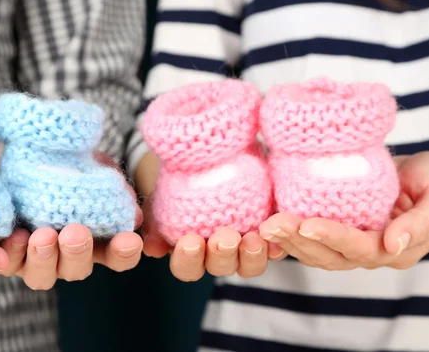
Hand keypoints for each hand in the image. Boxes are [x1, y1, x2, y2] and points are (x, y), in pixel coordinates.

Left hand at [0, 151, 143, 289]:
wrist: (12, 155)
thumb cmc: (58, 162)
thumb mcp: (85, 163)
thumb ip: (107, 181)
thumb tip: (131, 205)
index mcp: (93, 238)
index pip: (117, 256)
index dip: (125, 253)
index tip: (130, 239)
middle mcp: (65, 255)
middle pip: (78, 269)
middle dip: (78, 252)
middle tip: (76, 232)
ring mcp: (35, 259)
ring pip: (43, 277)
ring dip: (45, 258)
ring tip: (43, 235)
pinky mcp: (6, 257)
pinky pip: (8, 264)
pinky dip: (13, 252)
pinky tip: (16, 234)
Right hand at [136, 152, 284, 281]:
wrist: (208, 160)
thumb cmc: (179, 185)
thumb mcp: (162, 200)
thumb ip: (155, 223)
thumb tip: (151, 248)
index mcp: (191, 254)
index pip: (187, 268)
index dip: (188, 260)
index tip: (190, 240)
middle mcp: (217, 257)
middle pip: (220, 268)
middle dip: (222, 255)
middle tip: (225, 237)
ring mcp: (244, 250)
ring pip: (250, 266)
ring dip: (252, 255)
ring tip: (252, 237)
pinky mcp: (268, 237)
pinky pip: (276, 248)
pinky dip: (277, 245)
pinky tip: (276, 233)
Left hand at [258, 152, 428, 270]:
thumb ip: (420, 224)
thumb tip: (393, 245)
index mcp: (397, 248)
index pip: (359, 247)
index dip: (332, 237)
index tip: (306, 223)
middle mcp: (373, 252)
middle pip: (330, 255)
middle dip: (298, 241)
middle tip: (270, 225)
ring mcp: (356, 244)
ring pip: (317, 252)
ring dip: (289, 241)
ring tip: (265, 225)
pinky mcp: (344, 230)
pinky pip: (315, 239)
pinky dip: (293, 233)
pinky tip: (273, 221)